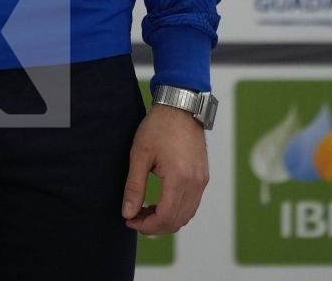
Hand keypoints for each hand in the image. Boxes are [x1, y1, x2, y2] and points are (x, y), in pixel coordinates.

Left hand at [121, 103, 208, 234]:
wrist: (180, 107)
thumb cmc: (159, 126)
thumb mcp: (140, 154)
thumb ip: (134, 186)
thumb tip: (128, 213)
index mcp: (180, 177)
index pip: (166, 217)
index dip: (147, 225)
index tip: (130, 220)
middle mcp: (195, 183)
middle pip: (177, 221)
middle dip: (155, 226)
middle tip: (135, 217)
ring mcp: (202, 180)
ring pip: (186, 215)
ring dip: (166, 219)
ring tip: (145, 210)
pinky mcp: (203, 177)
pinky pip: (192, 204)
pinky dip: (177, 210)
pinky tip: (160, 202)